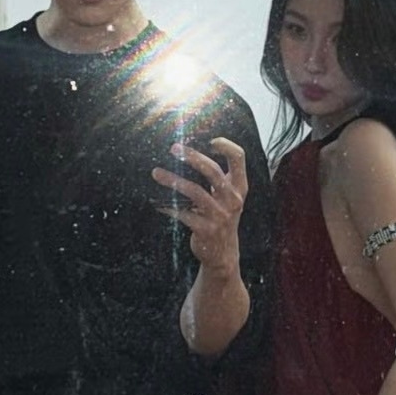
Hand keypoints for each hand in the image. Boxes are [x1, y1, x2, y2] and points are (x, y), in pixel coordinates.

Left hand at [152, 138, 247, 274]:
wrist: (223, 254)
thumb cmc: (221, 219)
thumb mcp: (227, 198)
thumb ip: (218, 178)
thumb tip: (191, 153)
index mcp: (239, 187)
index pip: (239, 158)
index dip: (226, 145)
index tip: (210, 140)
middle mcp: (232, 199)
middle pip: (213, 171)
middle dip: (192, 156)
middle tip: (174, 148)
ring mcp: (220, 215)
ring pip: (194, 191)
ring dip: (173, 180)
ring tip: (156, 173)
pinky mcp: (206, 229)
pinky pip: (183, 213)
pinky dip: (168, 207)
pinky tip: (158, 204)